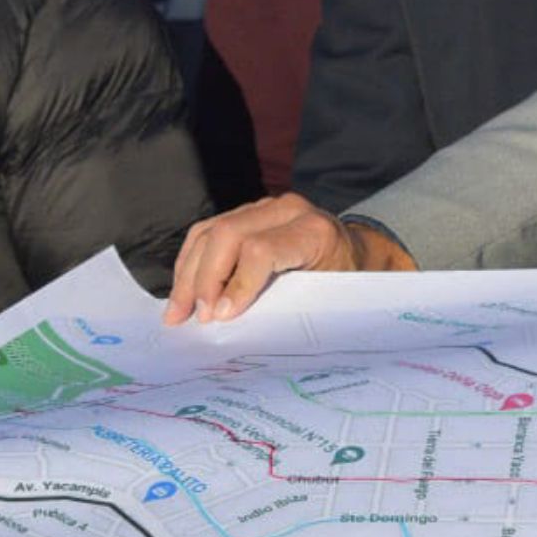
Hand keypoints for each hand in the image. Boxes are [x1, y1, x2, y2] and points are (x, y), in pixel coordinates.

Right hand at [164, 193, 415, 325]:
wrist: (360, 254)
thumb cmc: (348, 286)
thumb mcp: (332, 297)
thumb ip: (292, 306)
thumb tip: (242, 331)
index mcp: (314, 231)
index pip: (260, 249)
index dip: (236, 284)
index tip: (220, 318)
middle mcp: (287, 209)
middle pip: (227, 234)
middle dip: (203, 279)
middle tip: (193, 319)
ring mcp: (265, 206)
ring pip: (211, 230)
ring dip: (188, 272)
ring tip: (176, 310)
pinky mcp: (249, 212)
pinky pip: (209, 230)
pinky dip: (192, 261)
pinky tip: (184, 289)